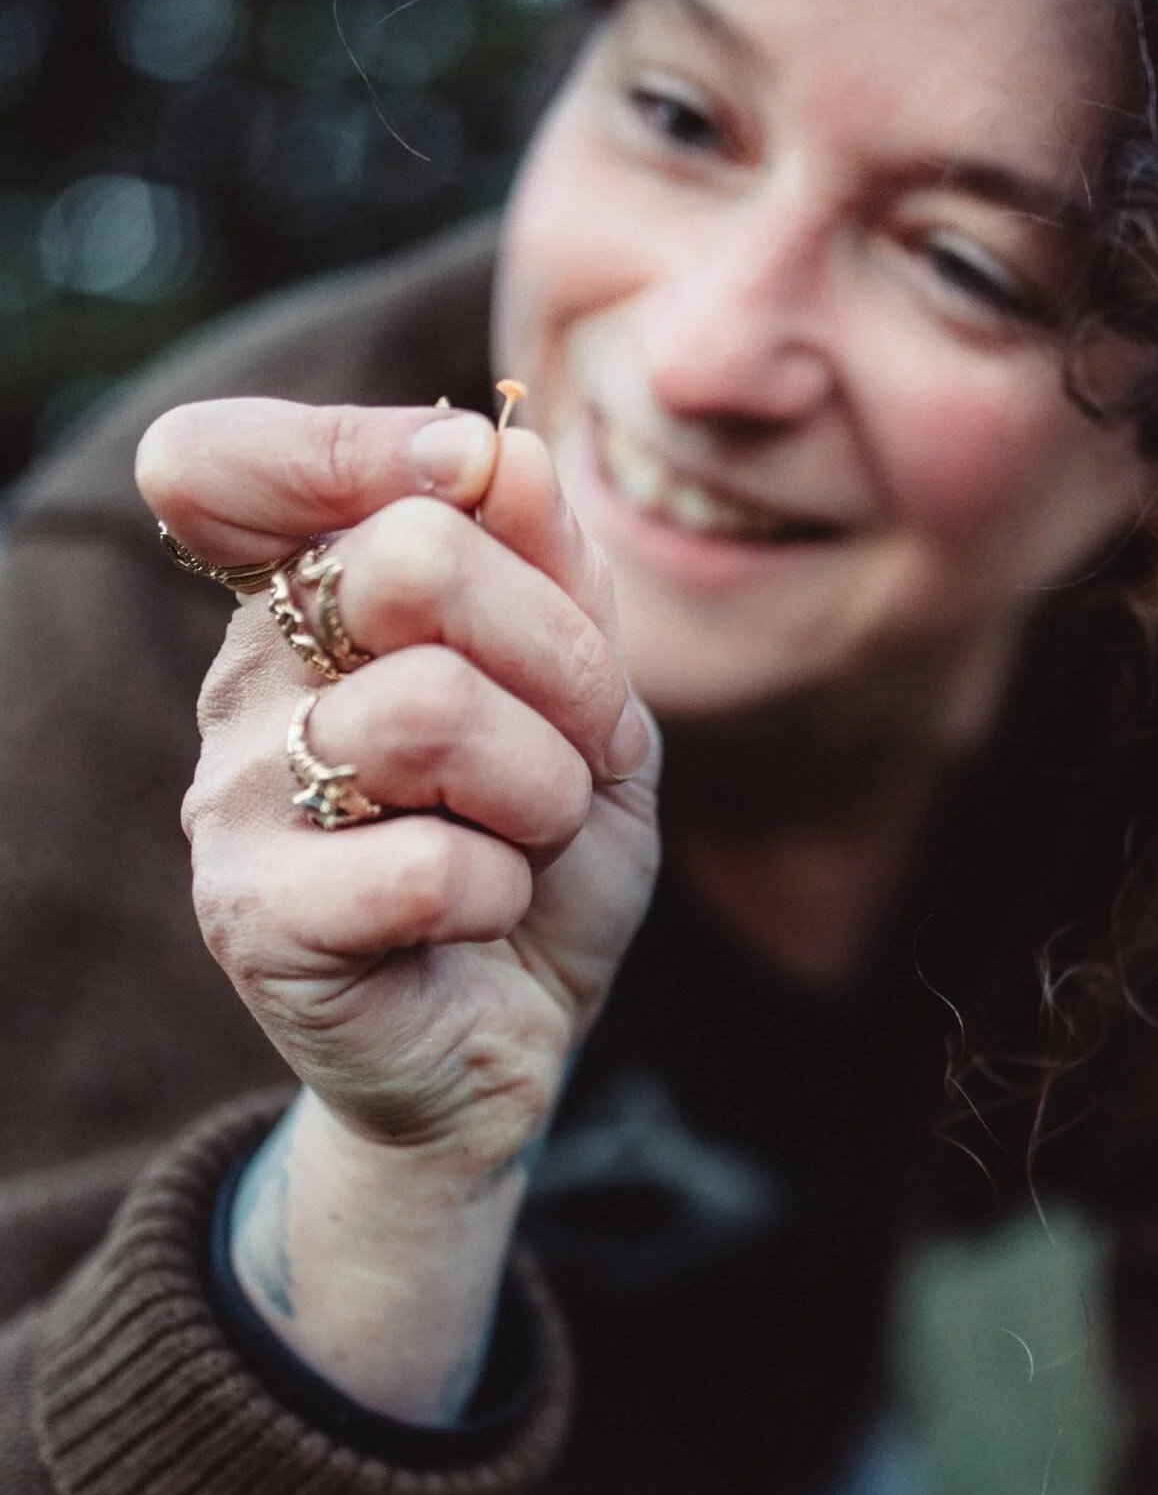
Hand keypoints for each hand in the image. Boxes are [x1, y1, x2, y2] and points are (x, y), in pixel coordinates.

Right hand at [137, 398, 660, 1418]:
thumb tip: (499, 452)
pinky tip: (483, 917)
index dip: (367, 448)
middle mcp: (246, 684)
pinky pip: (428, 865)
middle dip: (559, 659)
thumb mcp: (589, 709)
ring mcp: (234, 801)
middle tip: (580, 751)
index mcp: (304, 606)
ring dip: (544, 790)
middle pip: (407, 560)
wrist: (514, 1046)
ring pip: (429, 712)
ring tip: (533, 844)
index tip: (471, 493)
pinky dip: (504, 892)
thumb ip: (554, 576)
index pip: (230, 459)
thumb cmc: (541, 862)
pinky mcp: (255, 918)